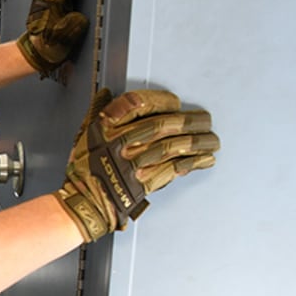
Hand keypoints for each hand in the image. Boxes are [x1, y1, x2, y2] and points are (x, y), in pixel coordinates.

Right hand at [54, 88, 218, 242]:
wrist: (84, 201)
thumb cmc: (83, 170)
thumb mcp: (85, 134)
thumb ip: (99, 111)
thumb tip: (106, 94)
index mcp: (109, 125)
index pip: (142, 103)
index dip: (164, 103)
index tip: (176, 105)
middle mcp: (123, 142)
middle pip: (165, 125)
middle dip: (190, 122)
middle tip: (205, 121)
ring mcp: (136, 162)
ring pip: (174, 146)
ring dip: (198, 143)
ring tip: (212, 141)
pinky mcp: (145, 181)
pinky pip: (174, 168)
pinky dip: (193, 162)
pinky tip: (204, 159)